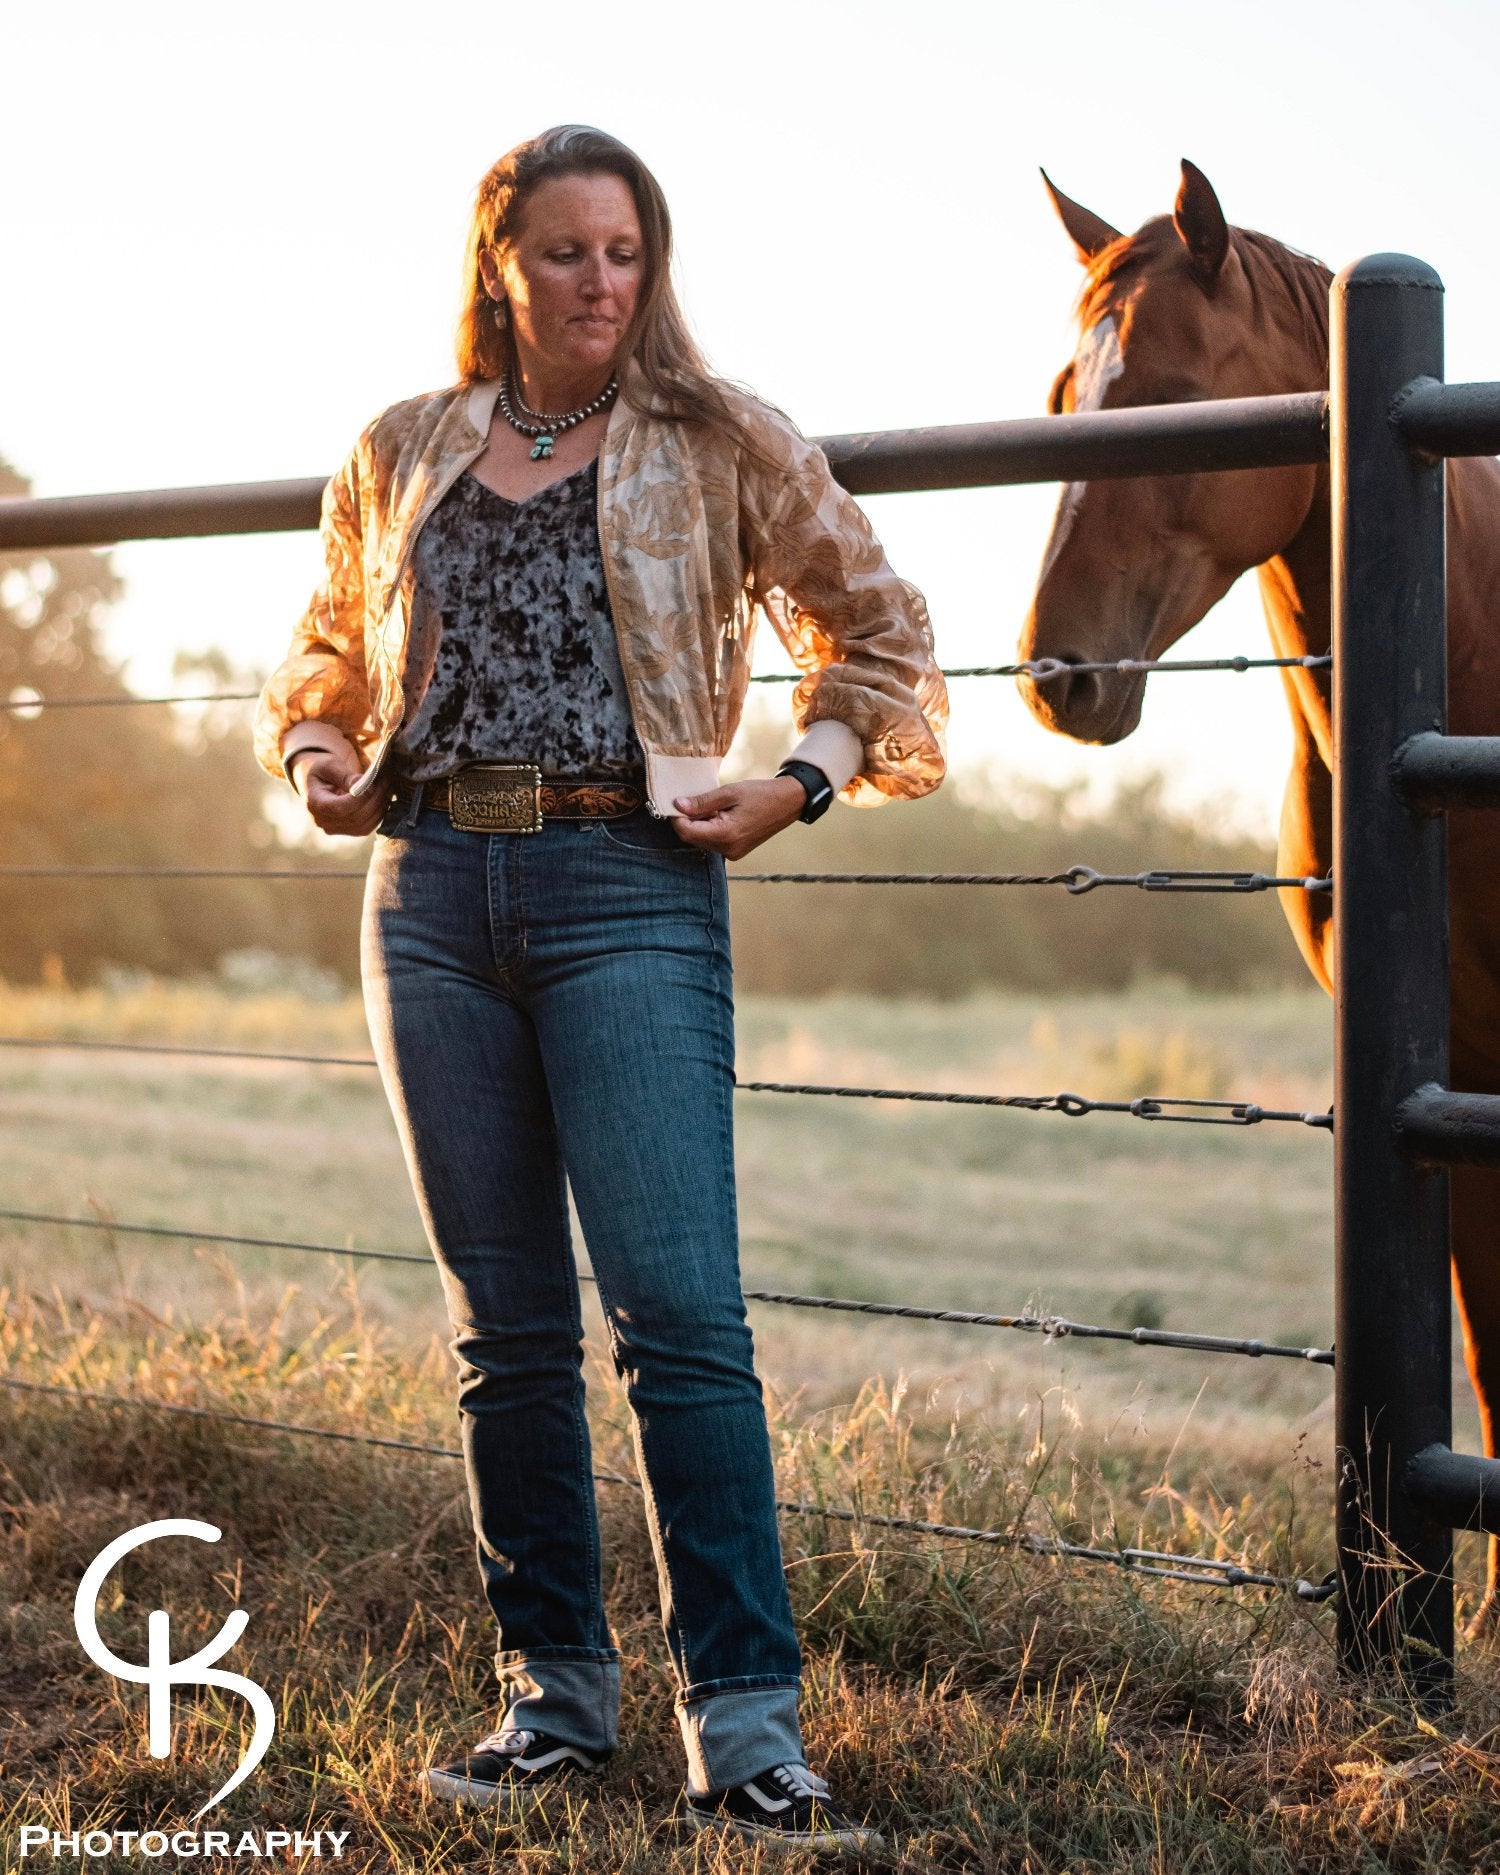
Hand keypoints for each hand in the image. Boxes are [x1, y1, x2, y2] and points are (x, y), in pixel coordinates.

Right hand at [290, 748, 388, 837]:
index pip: (339, 808)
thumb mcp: (329, 765)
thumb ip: (343, 775)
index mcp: (314, 804)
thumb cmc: (324, 770)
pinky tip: (384, 797)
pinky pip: (369, 827)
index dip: (359, 799)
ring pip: (365, 825)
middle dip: (375, 799)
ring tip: (387, 787)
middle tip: (386, 781)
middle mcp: (323, 821)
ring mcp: (336, 830)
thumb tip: (360, 783)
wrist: (322, 782)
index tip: (372, 783)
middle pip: (355, 818)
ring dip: (380, 806)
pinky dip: (380, 813)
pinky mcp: (350, 831)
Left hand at [670, 777, 808, 859]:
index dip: (676, 817)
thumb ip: (702, 802)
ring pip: (702, 841)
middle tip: (693, 800)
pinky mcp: (736, 852)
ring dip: (699, 824)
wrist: (788, 803)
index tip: (675, 801)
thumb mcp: (729, 792)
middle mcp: (728, 849)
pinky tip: (720, 814)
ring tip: (713, 806)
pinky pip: (713, 842)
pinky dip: (710, 828)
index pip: (687, 832)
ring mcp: (733, 853)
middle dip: (687, 820)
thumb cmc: (760, 794)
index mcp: (726, 835)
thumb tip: (677, 805)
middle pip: (693, 838)